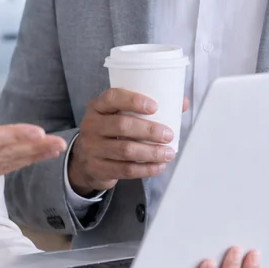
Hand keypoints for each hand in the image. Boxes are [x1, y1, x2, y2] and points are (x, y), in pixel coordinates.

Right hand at [67, 89, 187, 195]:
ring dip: (151, 152)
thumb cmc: (110, 131)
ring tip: (168, 153)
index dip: (133, 101)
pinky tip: (159, 166)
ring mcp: (92, 148)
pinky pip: (125, 170)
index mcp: (97, 107)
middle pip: (122, 126)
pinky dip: (145, 169)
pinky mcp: (97, 168)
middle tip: (168, 134)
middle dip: (149, 130)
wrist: (85, 159)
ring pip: (125, 150)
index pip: (112, 97)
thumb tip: (182, 102)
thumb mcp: (119, 115)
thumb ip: (147, 107)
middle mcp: (91, 125)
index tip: (155, 107)